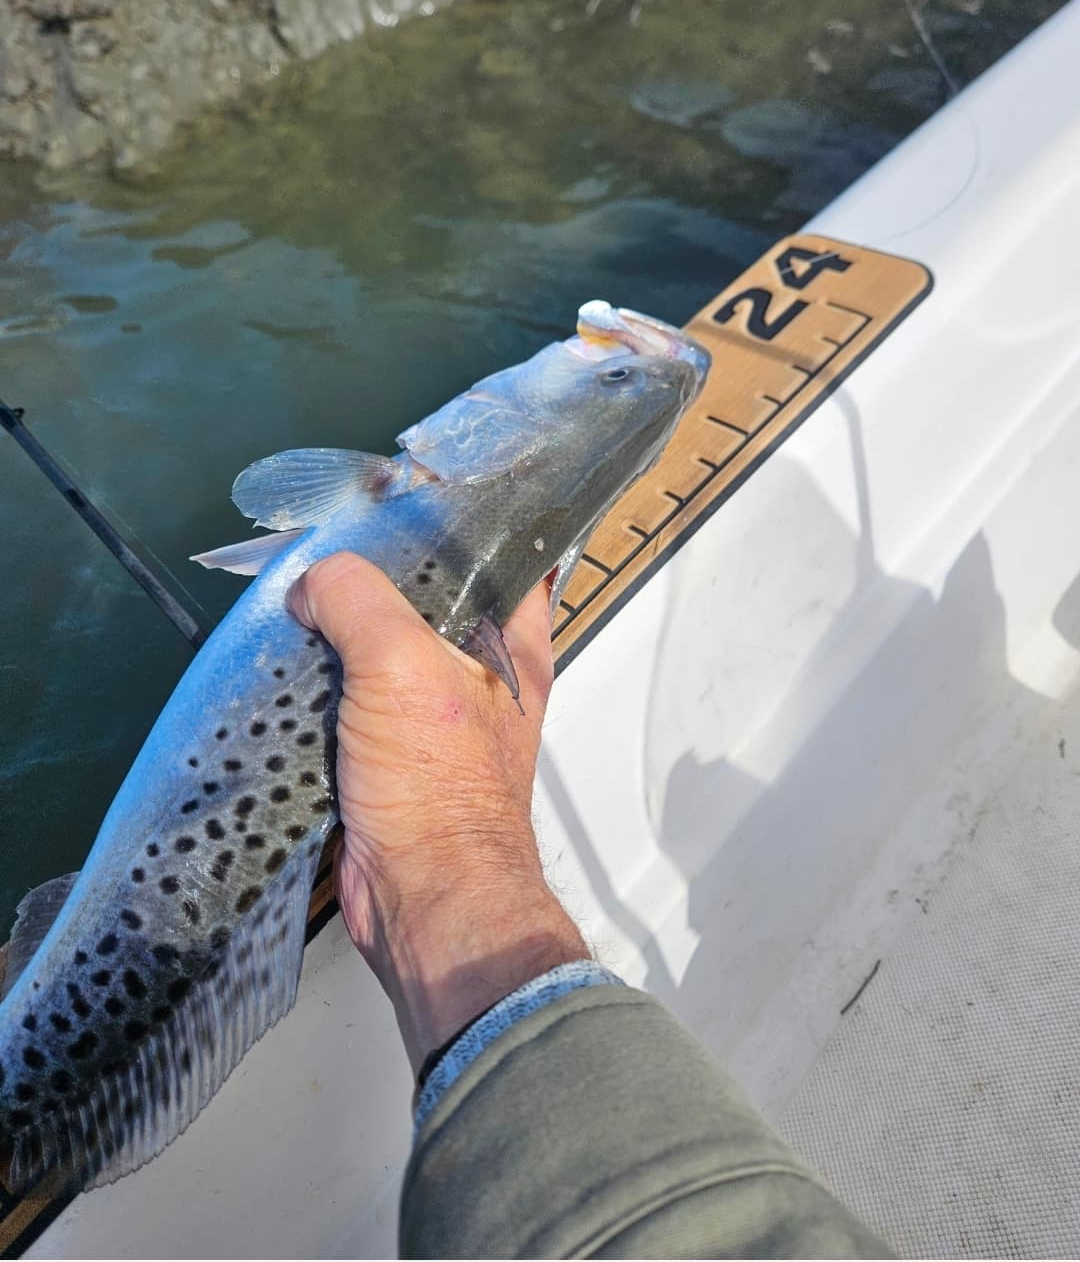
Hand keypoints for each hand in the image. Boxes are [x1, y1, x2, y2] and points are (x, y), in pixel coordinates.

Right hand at [288, 552, 587, 1072]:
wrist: (424, 900)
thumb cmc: (438, 784)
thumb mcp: (399, 665)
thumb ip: (359, 600)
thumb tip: (314, 583)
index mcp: (513, 644)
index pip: (506, 552)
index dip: (464, 516)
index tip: (410, 486)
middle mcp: (482, 674)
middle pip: (434, 597)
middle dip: (384, 571)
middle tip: (332, 538)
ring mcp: (436, 717)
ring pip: (388, 648)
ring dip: (345, 629)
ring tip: (298, 591)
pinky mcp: (392, 755)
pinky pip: (354, 698)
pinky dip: (323, 680)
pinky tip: (286, 660)